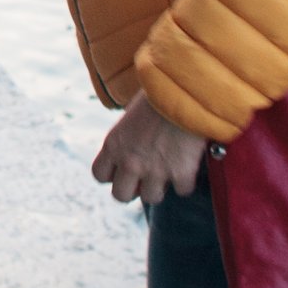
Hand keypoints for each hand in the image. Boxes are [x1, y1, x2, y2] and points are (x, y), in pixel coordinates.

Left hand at [89, 89, 209, 204]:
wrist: (185, 89)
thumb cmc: (158, 94)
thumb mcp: (130, 116)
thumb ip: (127, 138)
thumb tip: (132, 150)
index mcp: (113, 145)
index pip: (99, 175)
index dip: (112, 175)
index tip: (124, 169)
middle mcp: (130, 162)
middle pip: (120, 196)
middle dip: (132, 189)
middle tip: (145, 178)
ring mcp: (155, 170)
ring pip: (151, 198)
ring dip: (160, 187)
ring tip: (168, 170)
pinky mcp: (181, 173)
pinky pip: (182, 191)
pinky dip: (186, 181)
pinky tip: (188, 166)